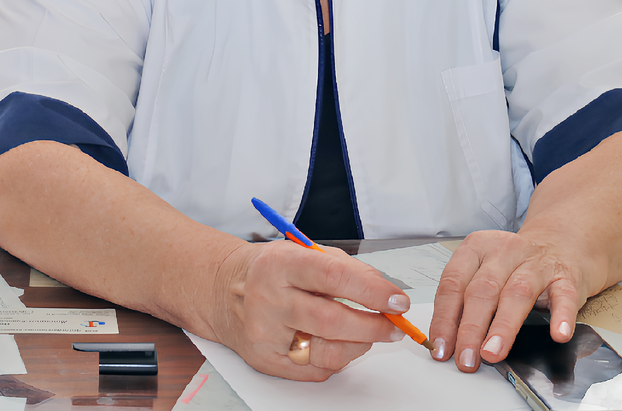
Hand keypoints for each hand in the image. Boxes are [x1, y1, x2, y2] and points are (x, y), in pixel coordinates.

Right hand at [210, 239, 411, 380]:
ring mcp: (266, 334)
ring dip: (361, 344)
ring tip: (371, 333)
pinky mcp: (266, 360)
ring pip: (327, 351)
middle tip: (395, 325)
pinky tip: (342, 343)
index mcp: (282, 264)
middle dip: (373, 326)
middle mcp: (270, 299)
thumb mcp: (304, 252)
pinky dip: (338, 359)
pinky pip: (315, 369)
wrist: (224, 292)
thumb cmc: (272, 269)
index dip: (372, 290)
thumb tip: (384, 292)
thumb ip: (345, 268)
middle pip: (332, 320)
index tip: (397, 299)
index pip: (335, 277)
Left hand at [426, 229, 591, 372]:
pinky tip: (558, 334)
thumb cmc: (514, 265)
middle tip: (465, 358)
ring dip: (503, 326)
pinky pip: (563, 297)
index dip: (445, 318)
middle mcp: (506, 251)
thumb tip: (446, 342)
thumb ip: (464, 300)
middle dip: (471, 328)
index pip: (454, 282)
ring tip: (493, 352)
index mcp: (478, 247)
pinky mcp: (565, 277)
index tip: (441, 348)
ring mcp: (537, 263)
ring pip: (517, 293)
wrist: (559, 243)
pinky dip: (562, 316)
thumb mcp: (483, 270)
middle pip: (483, 290)